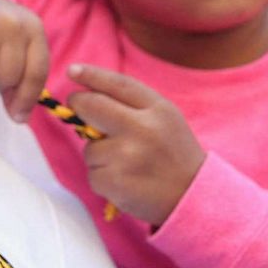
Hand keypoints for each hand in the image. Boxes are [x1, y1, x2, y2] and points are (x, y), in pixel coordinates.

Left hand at [66, 64, 205, 226]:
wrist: (195, 196)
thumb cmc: (173, 153)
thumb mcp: (164, 118)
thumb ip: (131, 102)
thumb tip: (85, 91)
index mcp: (157, 110)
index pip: (117, 84)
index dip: (91, 75)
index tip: (72, 70)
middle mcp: (142, 129)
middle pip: (90, 106)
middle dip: (78, 106)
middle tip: (80, 112)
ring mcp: (127, 156)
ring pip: (88, 147)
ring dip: (98, 155)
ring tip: (127, 164)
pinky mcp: (116, 182)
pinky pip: (92, 174)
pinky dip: (102, 178)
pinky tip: (126, 181)